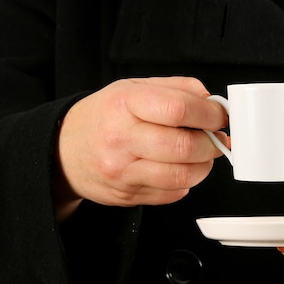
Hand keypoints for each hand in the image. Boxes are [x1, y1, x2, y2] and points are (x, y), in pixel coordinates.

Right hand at [54, 76, 227, 219]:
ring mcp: (123, 171)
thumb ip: (177, 89)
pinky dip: (185, 182)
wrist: (64, 150)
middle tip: (215, 139)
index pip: (178, 109)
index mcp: (125, 103)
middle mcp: (121, 138)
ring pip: (182, 175)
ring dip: (203, 167)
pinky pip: (172, 193)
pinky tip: (178, 169)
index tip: (219, 116)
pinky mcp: (128, 195)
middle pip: (184, 146)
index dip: (209, 114)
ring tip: (201, 155)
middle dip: (211, 144)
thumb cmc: (103, 117)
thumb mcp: (134, 88)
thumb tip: (211, 101)